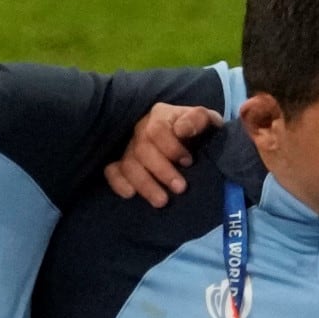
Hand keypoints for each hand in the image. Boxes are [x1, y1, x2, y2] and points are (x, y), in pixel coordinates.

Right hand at [104, 103, 219, 205]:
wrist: (192, 142)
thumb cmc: (198, 131)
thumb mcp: (206, 121)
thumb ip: (198, 119)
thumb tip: (182, 129)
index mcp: (160, 116)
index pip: (157, 130)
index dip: (171, 147)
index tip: (189, 162)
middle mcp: (141, 131)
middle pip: (143, 150)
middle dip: (162, 171)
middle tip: (180, 188)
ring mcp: (129, 148)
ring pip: (129, 165)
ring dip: (145, 184)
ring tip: (162, 201)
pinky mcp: (121, 164)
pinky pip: (112, 172)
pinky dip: (118, 183)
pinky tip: (130, 194)